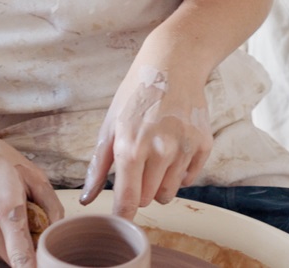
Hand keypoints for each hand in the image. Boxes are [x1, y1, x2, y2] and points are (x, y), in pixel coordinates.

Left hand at [82, 64, 213, 216]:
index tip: (120, 224)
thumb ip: (98, 166)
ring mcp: (184, 148)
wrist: (173, 64)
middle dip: (141, 191)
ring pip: (170, 193)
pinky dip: (180, 173)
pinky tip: (173, 149)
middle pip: (149, 199)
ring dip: (160, 184)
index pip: (128, 201)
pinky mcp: (203, 145)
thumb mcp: (110, 125)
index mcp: (131, 147)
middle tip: (138, 167)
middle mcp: (160, 151)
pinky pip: (189, 179)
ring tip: (156, 157)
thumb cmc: (136, 95)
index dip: (123, 216)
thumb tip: (86, 199)